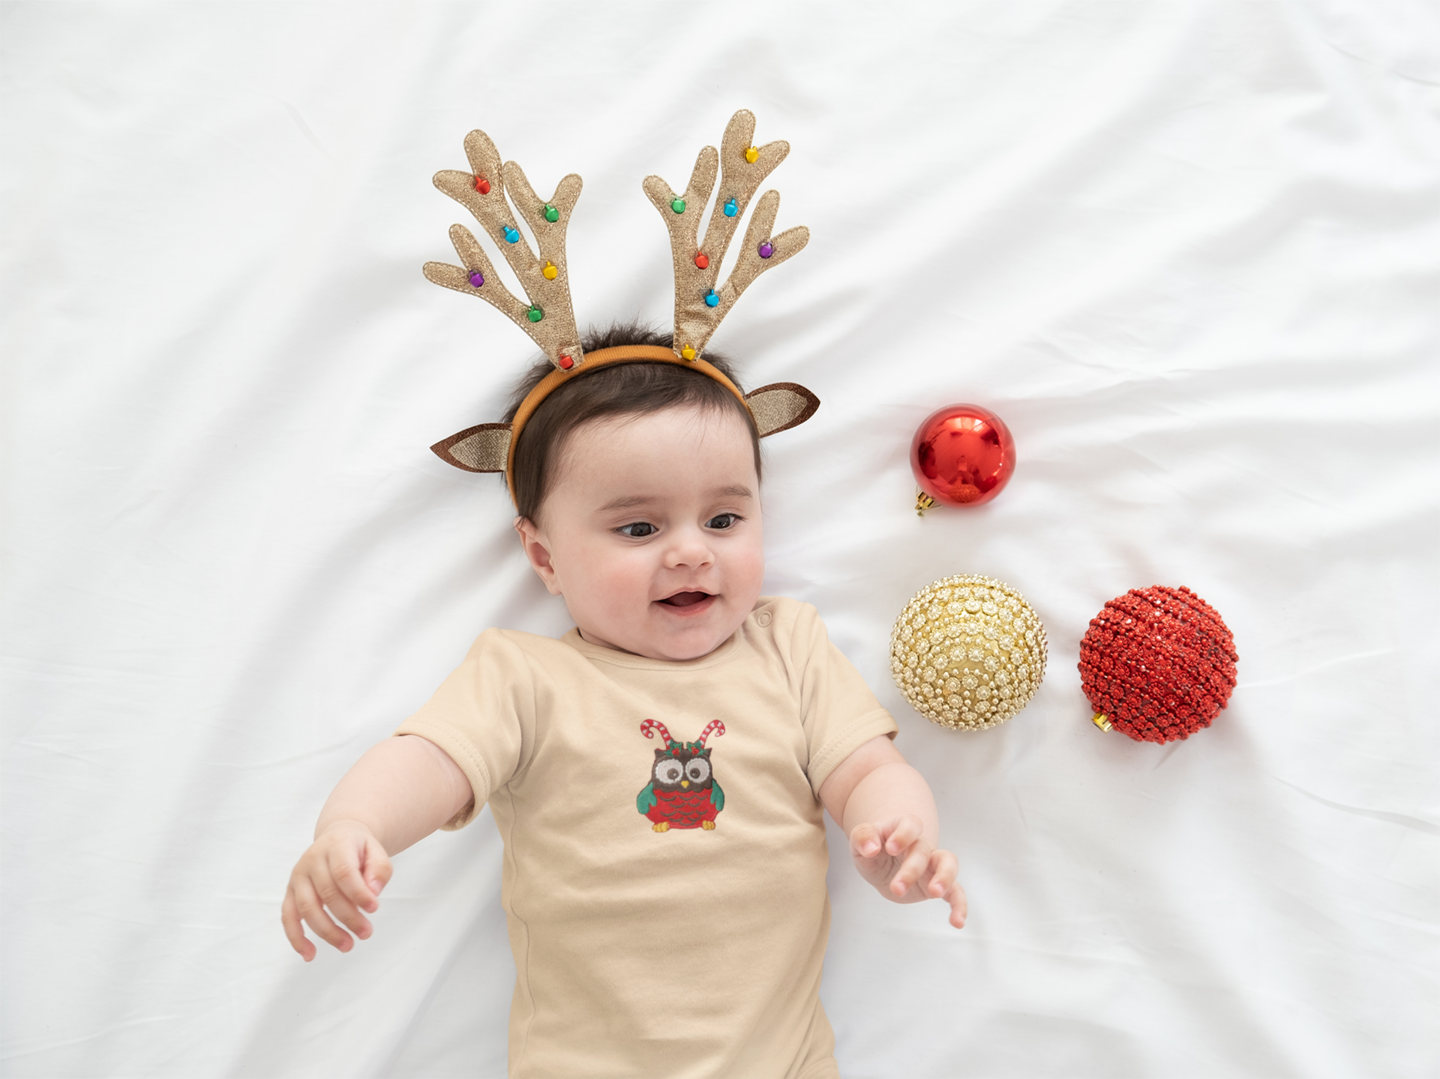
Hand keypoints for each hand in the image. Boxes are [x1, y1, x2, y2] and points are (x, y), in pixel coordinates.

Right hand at [281, 820, 393, 960]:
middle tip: (366, 933)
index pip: (343, 872)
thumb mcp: (377, 851)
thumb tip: (373, 892)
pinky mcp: (290, 892)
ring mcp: (298, 876)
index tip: (374, 908)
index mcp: (336, 846)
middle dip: (348, 918)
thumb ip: (379, 870)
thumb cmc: (359, 850)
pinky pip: (288, 917)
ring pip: (307, 908)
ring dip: (327, 931)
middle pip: (327, 893)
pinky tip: (309, 954)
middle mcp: (312, 860)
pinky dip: (296, 938)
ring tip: (347, 945)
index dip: (358, 893)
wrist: (338, 838)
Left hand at [849, 814, 966, 928]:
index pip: (910, 824)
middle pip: (923, 850)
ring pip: (948, 863)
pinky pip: (955, 891)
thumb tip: (871, 847)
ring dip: (944, 877)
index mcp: (901, 829)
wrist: (882, 863)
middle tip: (897, 887)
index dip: (904, 834)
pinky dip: (959, 905)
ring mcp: (932, 864)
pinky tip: (957, 921)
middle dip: (911, 870)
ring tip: (935, 893)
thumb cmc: (873, 848)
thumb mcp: (859, 841)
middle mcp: (920, 844)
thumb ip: (862, 837)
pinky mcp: (937, 883)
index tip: (890, 848)